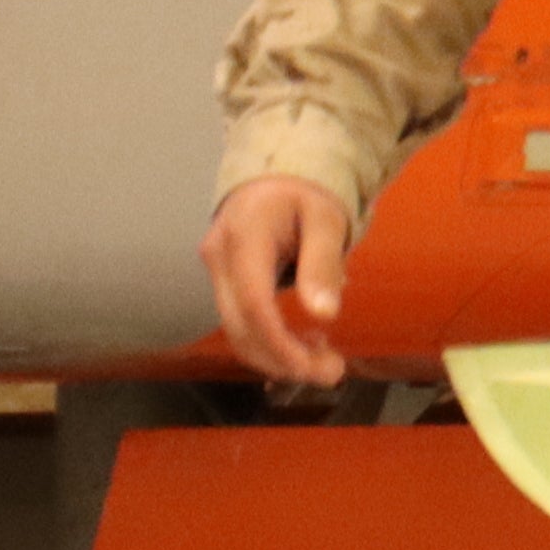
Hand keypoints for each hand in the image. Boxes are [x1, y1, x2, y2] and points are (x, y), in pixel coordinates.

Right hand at [203, 177, 357, 387]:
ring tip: (324, 359)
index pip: (254, 304)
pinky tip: (302, 344)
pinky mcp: (222, 282)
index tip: (316, 368)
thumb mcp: (326, 219)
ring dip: (277, 356)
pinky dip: (270, 342)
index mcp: (244, 236)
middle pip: (240, 326)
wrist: (274, 176)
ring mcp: (215, 270)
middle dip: (283, 360)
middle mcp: (219, 257)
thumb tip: (324, 314)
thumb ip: (322, 263)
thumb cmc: (304, 193)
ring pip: (236, 331)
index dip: (280, 344)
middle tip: (333, 372)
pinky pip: (240, 322)